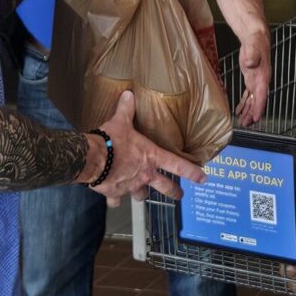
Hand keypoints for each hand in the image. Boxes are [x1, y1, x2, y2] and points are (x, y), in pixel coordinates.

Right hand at [89, 90, 206, 206]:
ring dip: (142, 195)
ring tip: (142, 195)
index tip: (203, 179)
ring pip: (142, 196)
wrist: (93, 159)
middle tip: (179, 195)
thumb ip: (127, 109)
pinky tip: (113, 199)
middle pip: (165, 188)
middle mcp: (145, 175)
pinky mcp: (114, 194)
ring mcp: (130, 186)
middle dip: (174, 192)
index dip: (192, 172)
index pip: (178, 165)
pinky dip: (115, 200)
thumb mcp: (121, 121)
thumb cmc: (112, 140)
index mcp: (151, 158)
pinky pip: (116, 201)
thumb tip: (129, 94)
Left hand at [236, 30, 270, 125]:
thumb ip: (252, 55)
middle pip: (257, 102)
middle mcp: (261, 82)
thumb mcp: (254, 48)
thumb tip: (249, 62)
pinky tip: (240, 110)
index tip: (256, 118)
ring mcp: (256, 81)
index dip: (259, 108)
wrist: (256, 37)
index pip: (262, 96)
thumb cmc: (256, 42)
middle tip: (246, 124)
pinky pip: (248, 95)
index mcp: (263, 77)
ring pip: (253, 100)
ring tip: (242, 121)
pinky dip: (244, 103)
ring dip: (248, 111)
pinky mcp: (251, 79)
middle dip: (252, 114)